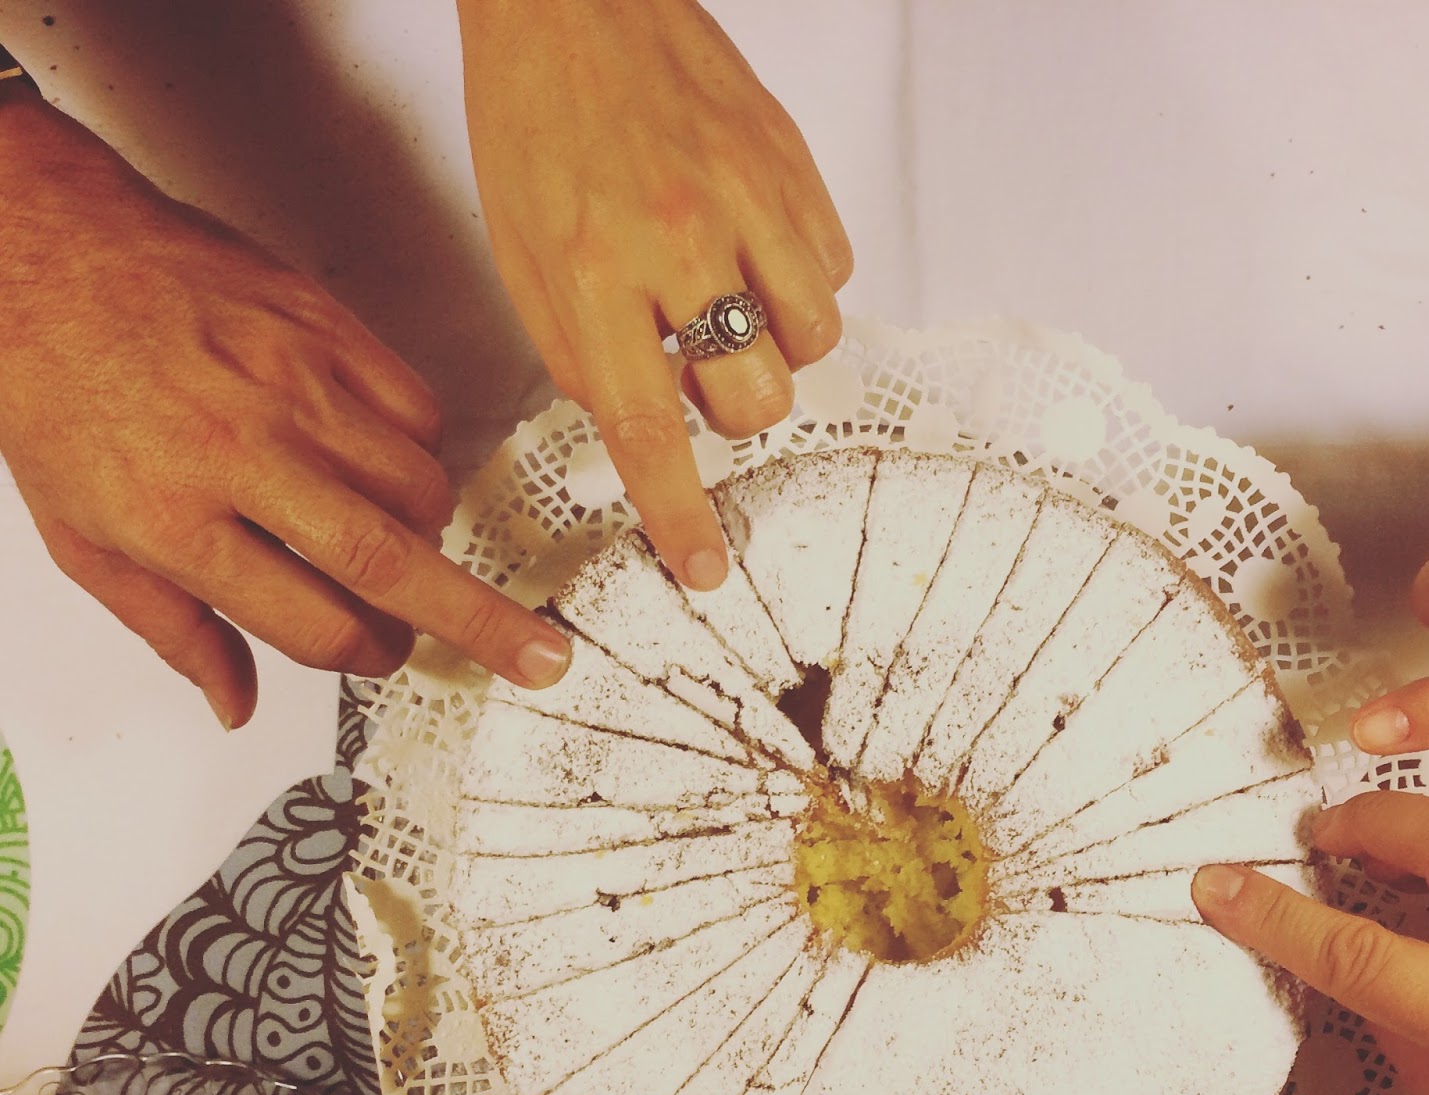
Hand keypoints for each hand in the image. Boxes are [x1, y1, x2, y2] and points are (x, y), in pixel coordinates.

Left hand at [0, 98, 572, 729]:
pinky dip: (420, 449)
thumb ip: (171, 629)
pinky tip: (378, 458)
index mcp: (175, 520)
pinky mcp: (322, 326)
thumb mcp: (84, 537)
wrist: (43, 244)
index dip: (365, 655)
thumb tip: (235, 703)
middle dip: (479, 623)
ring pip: (420, 486)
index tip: (384, 656)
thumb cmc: (53, 388)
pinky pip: (419, 408)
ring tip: (394, 532)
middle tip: (539, 658)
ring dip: (428, 531)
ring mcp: (291, 382)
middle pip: (389, 562)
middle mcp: (243, 453)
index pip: (315, 623)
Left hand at [459, 0, 851, 589]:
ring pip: (811, 342)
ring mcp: (747, 199)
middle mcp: (677, 240)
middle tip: (700, 363)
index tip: (705, 568)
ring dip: (774, 347)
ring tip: (730, 299)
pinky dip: (799, 281)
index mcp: (592, 271)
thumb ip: (576, 353)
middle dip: (735, 407)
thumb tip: (638, 421)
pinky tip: (752, 246)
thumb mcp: (520, 253)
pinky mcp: (793, 166)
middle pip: (756, 397)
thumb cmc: (535, 116)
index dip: (680, 512)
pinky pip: (831, 271)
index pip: (648, 426)